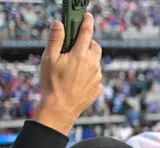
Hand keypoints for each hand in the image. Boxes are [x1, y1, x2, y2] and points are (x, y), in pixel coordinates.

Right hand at [35, 14, 102, 135]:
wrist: (60, 108)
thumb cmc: (52, 83)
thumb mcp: (49, 58)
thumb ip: (55, 39)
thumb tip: (59, 24)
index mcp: (81, 55)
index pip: (87, 32)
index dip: (87, 22)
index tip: (87, 16)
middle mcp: (93, 64)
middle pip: (96, 47)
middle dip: (88, 43)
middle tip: (77, 45)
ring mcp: (98, 77)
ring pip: (96, 62)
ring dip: (88, 60)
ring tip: (73, 67)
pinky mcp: (99, 88)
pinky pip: (96, 77)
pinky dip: (89, 74)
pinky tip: (77, 80)